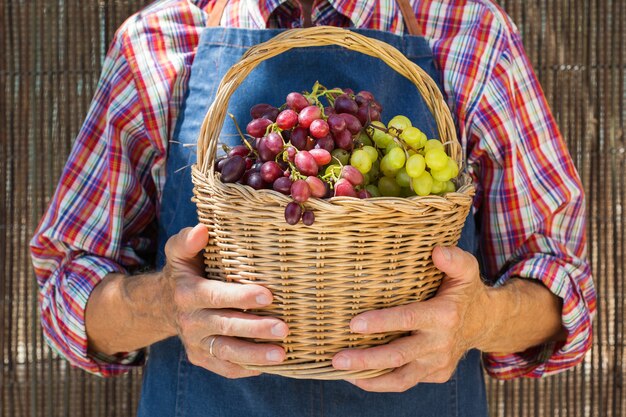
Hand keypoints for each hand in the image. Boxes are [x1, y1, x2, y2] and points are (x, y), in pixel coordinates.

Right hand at [161, 224, 288, 378]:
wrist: (162, 304)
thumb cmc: (184, 271)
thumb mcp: (178, 252)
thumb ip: (188, 240)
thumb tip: (202, 229)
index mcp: (187, 293)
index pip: (216, 296)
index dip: (241, 297)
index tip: (268, 295)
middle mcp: (190, 321)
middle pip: (225, 327)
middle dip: (255, 329)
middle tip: (283, 328)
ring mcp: (195, 342)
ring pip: (226, 352)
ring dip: (254, 354)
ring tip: (282, 354)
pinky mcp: (201, 357)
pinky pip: (224, 367)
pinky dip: (246, 368)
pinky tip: (269, 364)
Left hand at [332, 246, 490, 391]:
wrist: (486, 322)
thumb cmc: (466, 291)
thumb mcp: (466, 270)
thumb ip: (454, 259)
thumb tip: (436, 251)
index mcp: (444, 316)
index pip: (408, 320)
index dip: (380, 323)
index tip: (353, 324)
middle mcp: (440, 343)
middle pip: (398, 356)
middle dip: (366, 359)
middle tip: (337, 359)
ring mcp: (437, 363)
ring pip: (400, 378)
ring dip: (369, 378)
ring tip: (341, 371)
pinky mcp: (435, 375)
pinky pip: (405, 381)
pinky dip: (381, 381)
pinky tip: (358, 375)